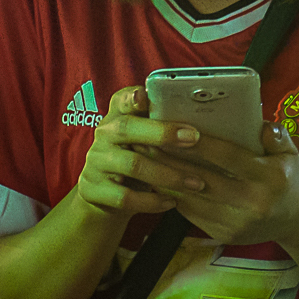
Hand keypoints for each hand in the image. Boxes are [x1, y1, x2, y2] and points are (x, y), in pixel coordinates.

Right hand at [73, 87, 204, 220]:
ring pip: (132, 165)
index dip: (132, 97)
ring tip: (196, 183)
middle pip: (127, 129)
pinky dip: (152, 201)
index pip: (121, 100)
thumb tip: (205, 122)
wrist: (104, 199)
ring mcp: (95, 163)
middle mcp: (103, 136)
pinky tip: (172, 202)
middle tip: (194, 137)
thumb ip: (161, 127)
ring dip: (168, 174)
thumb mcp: (143, 141)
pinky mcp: (93, 190)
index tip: (145, 95)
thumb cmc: (135, 161)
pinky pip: (125, 197)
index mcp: (116, 117)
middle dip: (162, 133)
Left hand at [158, 123, 298, 246]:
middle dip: (170, 160)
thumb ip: (274, 135)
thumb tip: (257, 123)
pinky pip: (191, 214)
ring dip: (164, 179)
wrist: (295, 219)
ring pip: (192, 199)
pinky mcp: (224, 235)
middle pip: (202, 179)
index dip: (200, 145)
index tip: (174, 129)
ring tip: (143, 159)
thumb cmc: (287, 176)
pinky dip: (172, 196)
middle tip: (144, 140)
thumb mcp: (290, 152)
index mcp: (269, 178)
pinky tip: (156, 181)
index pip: (228, 158)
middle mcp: (252, 203)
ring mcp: (236, 223)